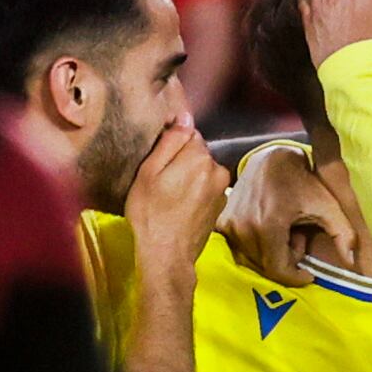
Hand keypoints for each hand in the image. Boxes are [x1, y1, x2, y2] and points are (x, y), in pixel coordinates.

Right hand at [125, 124, 229, 275]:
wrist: (168, 254)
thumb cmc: (151, 213)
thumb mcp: (149, 172)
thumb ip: (170, 142)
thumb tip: (185, 117)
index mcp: (200, 158)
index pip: (189, 134)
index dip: (172, 145)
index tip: (160, 162)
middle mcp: (218, 170)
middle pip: (198, 153)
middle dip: (182, 161)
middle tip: (162, 181)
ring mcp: (222, 189)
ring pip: (203, 170)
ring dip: (190, 176)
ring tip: (170, 195)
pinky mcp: (221, 205)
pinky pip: (207, 187)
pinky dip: (196, 191)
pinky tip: (181, 206)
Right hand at [216, 145, 356, 285]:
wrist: (271, 158)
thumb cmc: (303, 181)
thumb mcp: (328, 205)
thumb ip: (344, 235)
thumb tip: (352, 262)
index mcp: (267, 225)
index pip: (277, 270)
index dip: (295, 278)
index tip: (309, 274)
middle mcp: (242, 227)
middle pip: (265, 266)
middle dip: (286, 262)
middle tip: (299, 240)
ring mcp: (228, 225)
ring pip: (253, 259)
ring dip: (273, 254)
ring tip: (287, 233)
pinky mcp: (221, 223)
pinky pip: (240, 249)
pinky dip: (258, 248)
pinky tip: (271, 230)